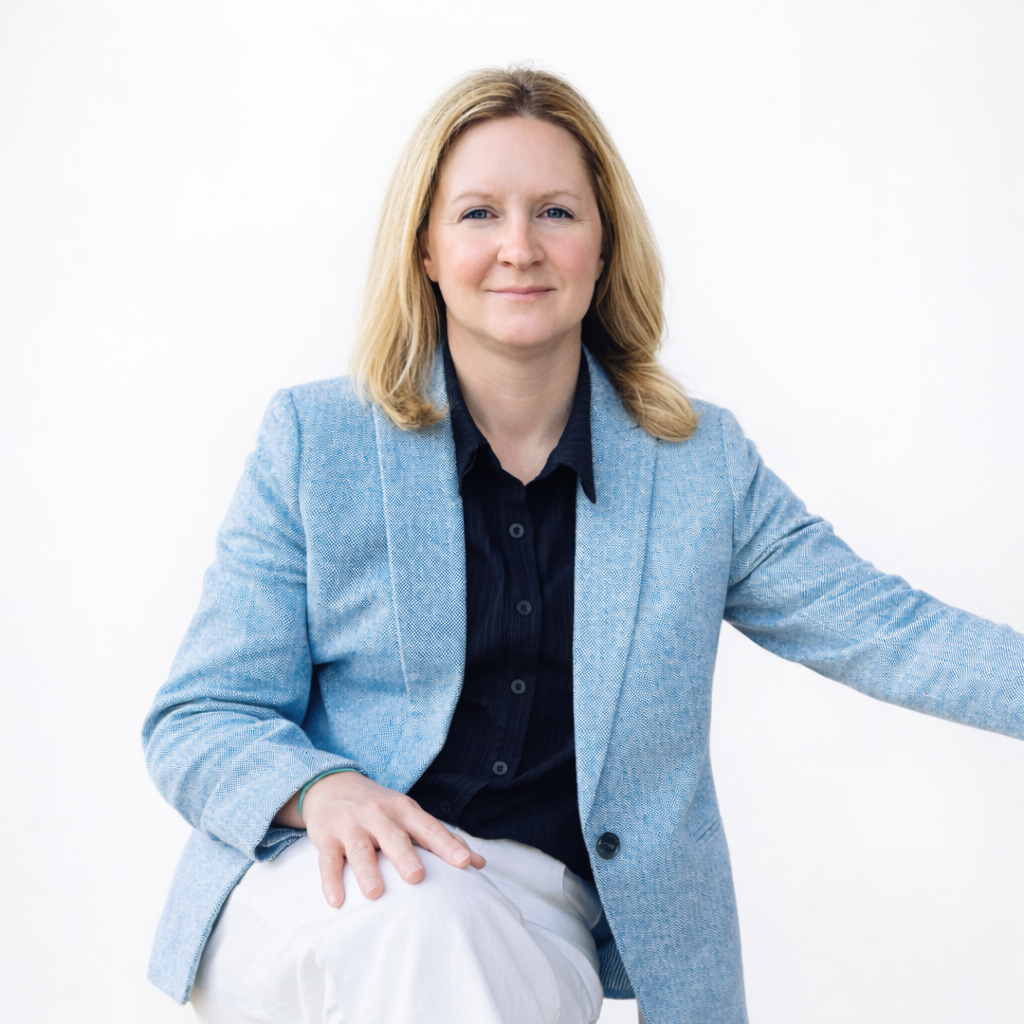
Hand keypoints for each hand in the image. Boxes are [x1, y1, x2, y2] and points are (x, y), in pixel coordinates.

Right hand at [274, 772, 485, 906]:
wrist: (331, 784)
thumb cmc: (380, 808)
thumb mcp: (409, 815)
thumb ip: (441, 838)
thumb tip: (479, 864)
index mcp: (404, 810)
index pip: (429, 828)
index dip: (447, 845)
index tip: (464, 864)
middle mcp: (379, 815)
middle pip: (394, 836)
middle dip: (405, 856)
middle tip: (417, 877)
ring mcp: (351, 825)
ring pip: (359, 848)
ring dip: (367, 871)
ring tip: (375, 894)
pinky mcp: (326, 837)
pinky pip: (327, 860)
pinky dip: (331, 880)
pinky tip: (336, 901)